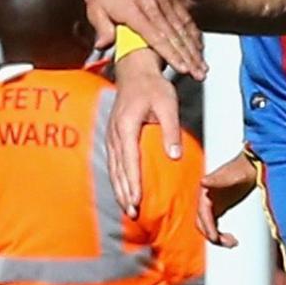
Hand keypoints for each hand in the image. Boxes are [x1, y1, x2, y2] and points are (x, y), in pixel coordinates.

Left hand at [86, 0, 203, 77]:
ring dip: (194, 47)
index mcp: (134, 10)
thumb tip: (103, 46)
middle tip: (199, 73)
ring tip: (202, 64)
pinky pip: (184, 14)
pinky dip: (193, 31)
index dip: (171, 55)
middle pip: (175, 36)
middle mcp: (152, 4)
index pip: (157, 38)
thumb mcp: (95, 8)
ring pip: (183, 27)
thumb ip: (103, 29)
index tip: (182, 68)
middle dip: (189, 57)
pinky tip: (199, 44)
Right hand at [106, 46, 180, 215]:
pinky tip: (122, 190)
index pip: (129, 160)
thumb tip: (174, 156)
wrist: (135, 72)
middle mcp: (114, 134)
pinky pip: (112, 162)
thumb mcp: (167, 105)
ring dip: (119, 189)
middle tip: (132, 212)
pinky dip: (116, 178)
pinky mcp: (112, 136)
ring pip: (112, 168)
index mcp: (126, 126)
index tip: (136, 200)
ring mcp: (110, 135)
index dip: (132, 182)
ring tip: (127, 207)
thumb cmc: (153, 87)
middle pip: (117, 169)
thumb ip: (170, 131)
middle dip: (124, 192)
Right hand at [198, 154, 257, 245]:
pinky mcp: (219, 207)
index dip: (208, 228)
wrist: (252, 164)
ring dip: (217, 238)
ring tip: (233, 242)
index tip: (215, 239)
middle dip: (213, 236)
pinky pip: (214, 226)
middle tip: (229, 243)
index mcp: (205, 192)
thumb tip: (203, 182)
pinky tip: (232, 239)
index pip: (202, 215)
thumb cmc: (243, 168)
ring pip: (208, 227)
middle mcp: (206, 200)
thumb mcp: (233, 175)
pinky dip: (220, 234)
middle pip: (202, 224)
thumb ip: (218, 179)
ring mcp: (212, 205)